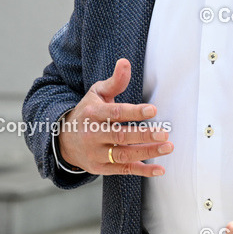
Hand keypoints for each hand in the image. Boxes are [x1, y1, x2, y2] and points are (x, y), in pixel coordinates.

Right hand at [57, 58, 172, 175]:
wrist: (64, 140)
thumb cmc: (88, 112)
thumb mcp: (97, 93)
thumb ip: (115, 81)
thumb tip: (125, 62)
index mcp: (93, 114)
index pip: (115, 113)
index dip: (135, 112)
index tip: (153, 110)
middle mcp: (93, 134)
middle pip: (121, 136)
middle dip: (144, 135)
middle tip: (164, 133)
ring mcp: (96, 153)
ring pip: (124, 155)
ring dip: (147, 152)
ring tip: (168, 147)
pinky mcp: (101, 168)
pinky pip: (124, 170)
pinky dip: (142, 171)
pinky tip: (159, 169)